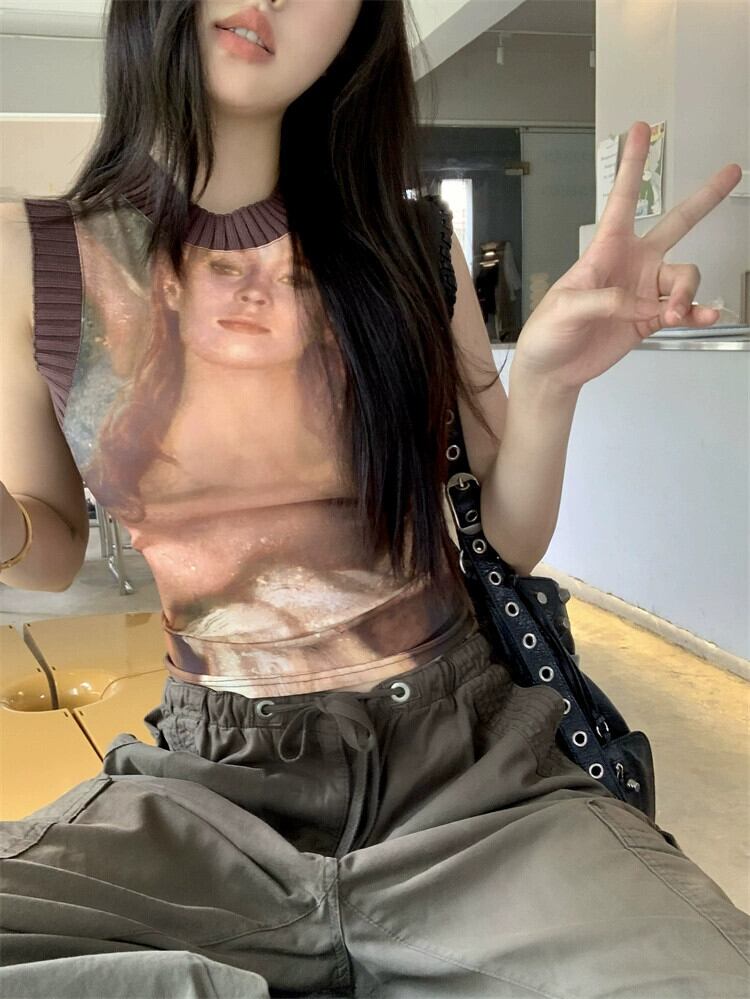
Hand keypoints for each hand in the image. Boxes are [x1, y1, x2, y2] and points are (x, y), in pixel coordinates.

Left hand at [513, 121, 742, 391]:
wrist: (553, 368)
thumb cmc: (548, 331)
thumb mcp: (565, 307)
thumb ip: (603, 300)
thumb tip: (637, 301)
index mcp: (604, 250)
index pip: (622, 200)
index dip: (633, 165)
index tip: (640, 129)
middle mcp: (631, 264)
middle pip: (676, 224)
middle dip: (704, 199)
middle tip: (731, 173)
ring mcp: (645, 290)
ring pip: (685, 277)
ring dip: (687, 294)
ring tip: (672, 313)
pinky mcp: (651, 318)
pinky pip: (684, 309)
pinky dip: (697, 313)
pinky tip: (705, 316)